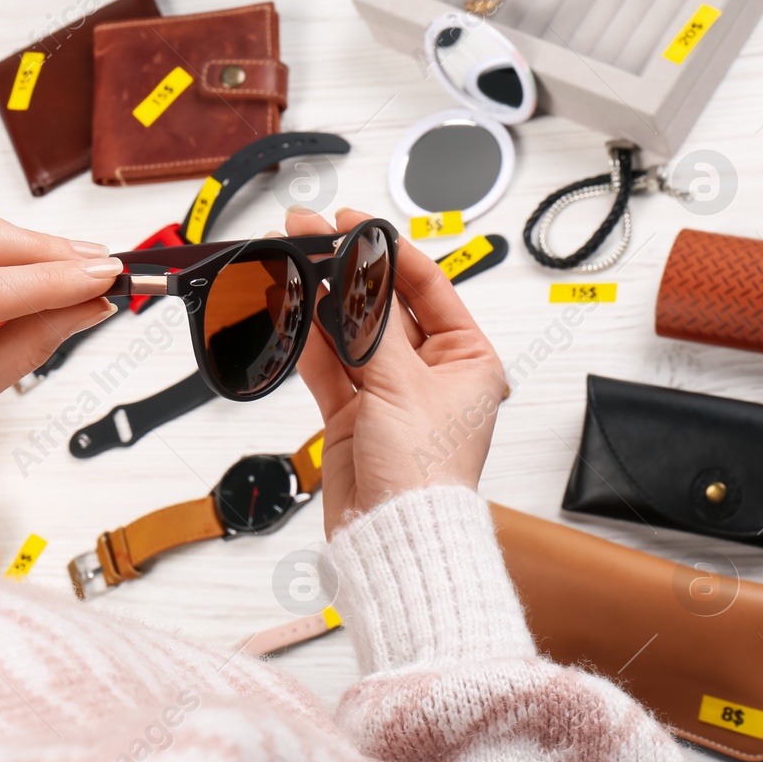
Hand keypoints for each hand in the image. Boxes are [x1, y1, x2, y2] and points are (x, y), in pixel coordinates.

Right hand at [286, 207, 504, 534]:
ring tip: (294, 267)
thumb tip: (356, 276)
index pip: (429, 288)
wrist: (394, 535)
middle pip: (385, 308)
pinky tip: (292, 309)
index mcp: (470, 360)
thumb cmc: (426, 476)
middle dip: (348, 275)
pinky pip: (330, 366)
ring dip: (322, 303)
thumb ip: (370, 326)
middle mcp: (434, 375)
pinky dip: (310, 340)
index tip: (357, 225)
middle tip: (313, 240)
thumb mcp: (401, 384)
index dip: (391, 253)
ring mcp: (391, 395)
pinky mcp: (355, 416)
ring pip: (352, 335)